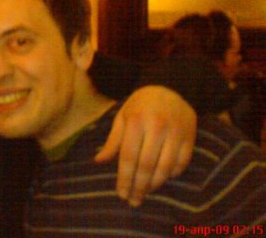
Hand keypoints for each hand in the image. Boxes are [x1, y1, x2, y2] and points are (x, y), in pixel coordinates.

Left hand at [94, 86, 196, 206]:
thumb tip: (99, 161)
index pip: (128, 157)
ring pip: (165, 168)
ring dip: (155, 184)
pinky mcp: (190, 137)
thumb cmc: (141, 105)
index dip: (124, 178)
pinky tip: (162, 179)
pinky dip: (172, 174)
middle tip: (133, 201)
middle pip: (147, 165)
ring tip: (145, 193)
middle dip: (139, 187)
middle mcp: (157, 128)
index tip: (121, 194)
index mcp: (136, 122)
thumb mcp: (123, 117)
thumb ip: (113, 140)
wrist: (171, 87)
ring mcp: (175, 133)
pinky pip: (181, 163)